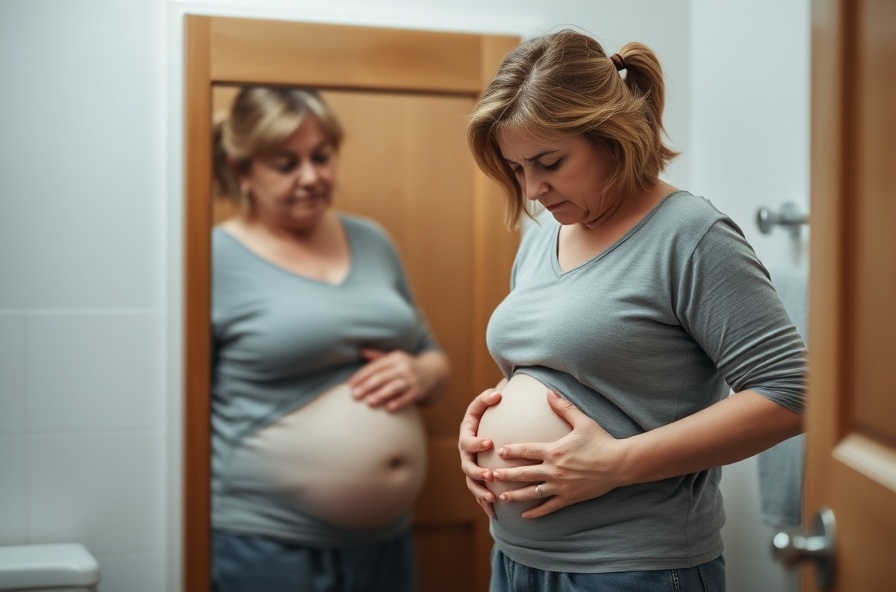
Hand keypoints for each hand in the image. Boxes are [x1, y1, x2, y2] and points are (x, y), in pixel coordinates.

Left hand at [347, 348, 424, 411]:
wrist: (433, 373)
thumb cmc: (407, 367)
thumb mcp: (394, 358)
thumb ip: (377, 356)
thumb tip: (360, 351)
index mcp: (395, 357)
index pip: (375, 366)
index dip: (361, 376)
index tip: (350, 385)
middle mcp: (404, 366)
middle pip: (382, 377)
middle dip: (367, 386)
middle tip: (355, 396)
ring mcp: (412, 379)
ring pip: (394, 387)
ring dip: (382, 394)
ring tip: (369, 402)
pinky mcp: (419, 390)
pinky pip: (408, 397)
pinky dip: (399, 402)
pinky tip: (389, 409)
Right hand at [458, 387, 502, 519]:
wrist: (485, 426)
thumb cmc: (486, 414)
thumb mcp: (483, 403)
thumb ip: (487, 397)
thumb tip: (497, 394)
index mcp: (466, 436)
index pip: (467, 441)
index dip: (476, 443)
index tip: (489, 442)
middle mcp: (465, 454)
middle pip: (467, 467)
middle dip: (478, 472)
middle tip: (491, 475)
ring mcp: (470, 467)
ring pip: (471, 484)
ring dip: (480, 491)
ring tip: (493, 497)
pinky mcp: (476, 479)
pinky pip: (478, 493)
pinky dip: (484, 503)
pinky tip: (495, 512)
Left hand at [492, 390, 624, 518]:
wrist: (619, 464)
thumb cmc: (601, 441)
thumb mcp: (582, 421)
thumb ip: (564, 407)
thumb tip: (550, 392)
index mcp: (554, 451)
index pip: (526, 450)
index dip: (511, 451)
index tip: (499, 451)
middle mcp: (554, 470)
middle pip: (524, 473)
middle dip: (505, 474)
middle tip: (490, 475)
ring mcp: (561, 486)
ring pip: (532, 492)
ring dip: (515, 495)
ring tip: (501, 497)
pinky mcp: (569, 497)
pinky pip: (549, 507)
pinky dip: (536, 512)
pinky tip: (525, 515)